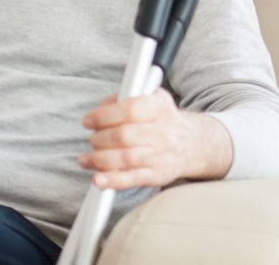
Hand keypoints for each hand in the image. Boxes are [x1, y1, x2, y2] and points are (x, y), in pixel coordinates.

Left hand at [78, 89, 227, 190]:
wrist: (191, 143)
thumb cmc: (160, 118)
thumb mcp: (149, 97)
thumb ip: (123, 98)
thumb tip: (100, 110)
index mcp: (160, 107)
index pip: (130, 110)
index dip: (104, 116)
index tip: (88, 121)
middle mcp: (163, 132)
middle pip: (124, 136)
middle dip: (100, 138)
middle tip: (92, 139)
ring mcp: (161, 156)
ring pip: (125, 158)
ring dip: (100, 159)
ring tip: (86, 159)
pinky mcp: (158, 175)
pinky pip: (133, 179)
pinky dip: (113, 181)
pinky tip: (98, 180)